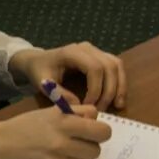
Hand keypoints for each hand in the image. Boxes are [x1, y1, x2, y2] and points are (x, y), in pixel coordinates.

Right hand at [0, 105, 111, 158]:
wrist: (0, 147)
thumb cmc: (26, 126)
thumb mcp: (50, 111)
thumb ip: (76, 112)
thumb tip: (96, 119)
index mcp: (64, 122)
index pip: (102, 131)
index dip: (100, 132)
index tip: (93, 133)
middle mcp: (62, 143)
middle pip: (96, 150)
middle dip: (88, 146)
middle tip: (76, 143)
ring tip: (62, 152)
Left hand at [10, 43, 127, 111]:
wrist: (38, 60)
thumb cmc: (40, 71)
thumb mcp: (43, 83)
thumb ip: (58, 93)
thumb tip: (77, 105)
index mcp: (72, 52)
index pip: (94, 68)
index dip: (95, 89)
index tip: (88, 106)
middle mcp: (87, 48)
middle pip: (109, 66)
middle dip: (109, 91)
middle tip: (101, 110)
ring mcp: (96, 50)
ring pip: (116, 65)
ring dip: (119, 86)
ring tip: (118, 105)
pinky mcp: (100, 56)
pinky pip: (116, 66)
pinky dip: (120, 82)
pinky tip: (118, 99)